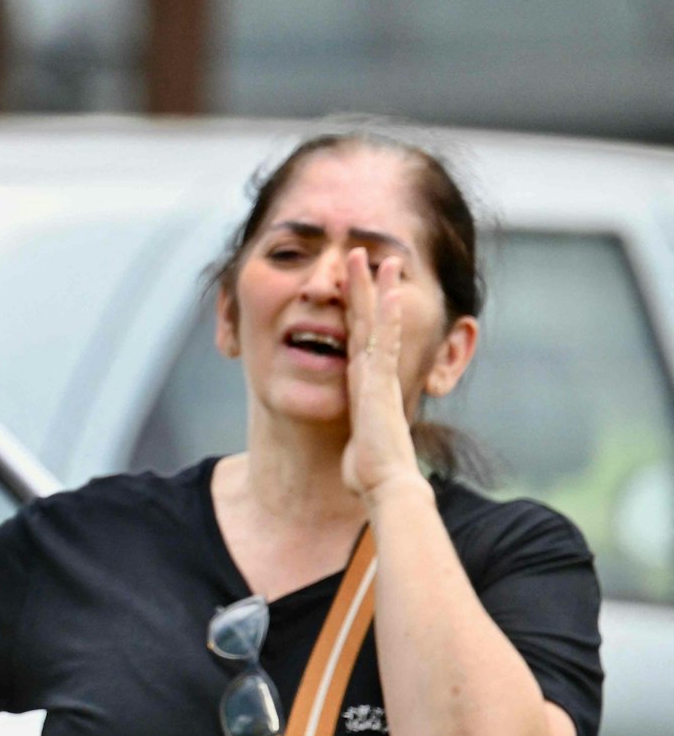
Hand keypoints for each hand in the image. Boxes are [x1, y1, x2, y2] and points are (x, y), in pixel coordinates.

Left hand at [341, 248, 423, 499]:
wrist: (387, 483)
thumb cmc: (370, 470)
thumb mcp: (353, 441)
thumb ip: (351, 433)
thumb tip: (348, 446)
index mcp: (365, 383)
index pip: (360, 336)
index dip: (359, 308)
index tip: (358, 282)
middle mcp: (375, 373)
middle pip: (370, 320)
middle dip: (367, 286)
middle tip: (366, 253)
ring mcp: (379, 374)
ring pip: (377, 321)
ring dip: (375, 288)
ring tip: (375, 257)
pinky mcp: (379, 379)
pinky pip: (383, 338)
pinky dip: (386, 313)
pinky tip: (387, 290)